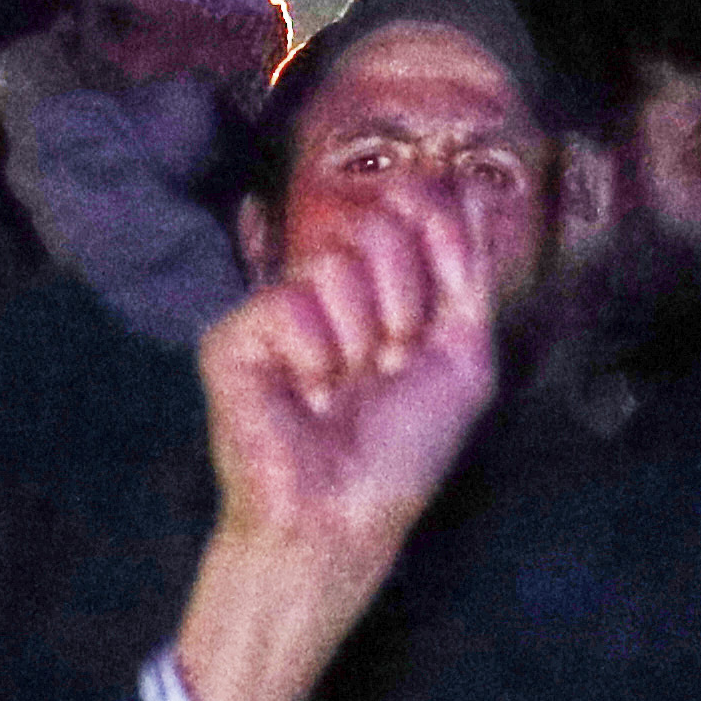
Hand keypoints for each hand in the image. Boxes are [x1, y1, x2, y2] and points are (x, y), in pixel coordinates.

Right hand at [168, 190, 515, 700]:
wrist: (347, 516)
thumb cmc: (403, 450)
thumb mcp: (463, 353)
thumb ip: (466, 271)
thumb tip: (467, 184)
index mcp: (381, 286)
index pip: (413, 207)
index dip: (439, 237)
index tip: (443, 301)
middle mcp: (327, 287)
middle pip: (380, 224)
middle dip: (408, 301)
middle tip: (390, 363)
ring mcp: (277, 308)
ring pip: (337, 260)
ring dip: (366, 336)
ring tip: (348, 386)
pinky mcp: (232, 336)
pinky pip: (292, 302)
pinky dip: (318, 356)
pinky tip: (308, 395)